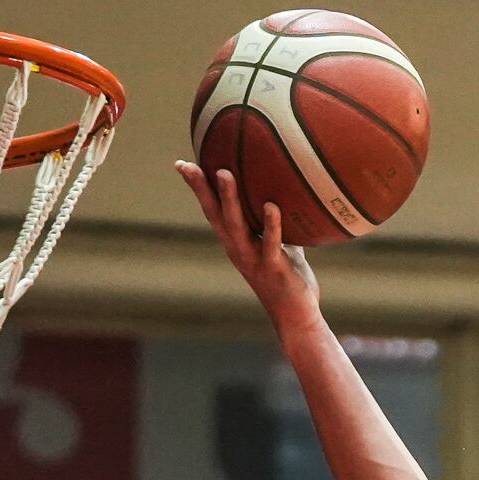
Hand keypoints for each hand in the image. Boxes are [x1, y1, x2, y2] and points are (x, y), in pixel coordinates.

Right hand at [174, 161, 320, 327]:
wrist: (296, 315)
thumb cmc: (288, 278)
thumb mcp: (281, 246)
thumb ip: (278, 225)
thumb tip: (287, 196)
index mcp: (236, 242)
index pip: (212, 210)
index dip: (198, 188)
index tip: (182, 164)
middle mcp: (238, 248)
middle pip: (215, 214)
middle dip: (202, 189)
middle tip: (189, 165)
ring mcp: (253, 258)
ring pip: (237, 225)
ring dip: (229, 200)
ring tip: (224, 174)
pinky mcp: (273, 267)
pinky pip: (271, 243)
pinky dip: (271, 224)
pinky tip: (271, 205)